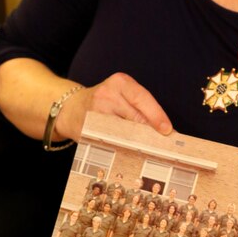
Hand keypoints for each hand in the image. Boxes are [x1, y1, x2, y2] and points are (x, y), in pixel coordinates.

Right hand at [56, 72, 172, 141]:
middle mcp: (106, 94)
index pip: (142, 98)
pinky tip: (129, 154)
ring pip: (124, 132)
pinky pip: (111, 141)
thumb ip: (140, 108)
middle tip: (164, 146)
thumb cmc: (104, 103)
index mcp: (119, 82)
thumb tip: (165, 130)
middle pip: (135, 117)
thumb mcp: (121, 95)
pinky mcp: (88, 129)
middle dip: (151, 133)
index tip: (167, 130)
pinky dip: (122, 149)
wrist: (70, 109)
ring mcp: (96, 112)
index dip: (156, 115)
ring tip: (149, 151)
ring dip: (138, 143)